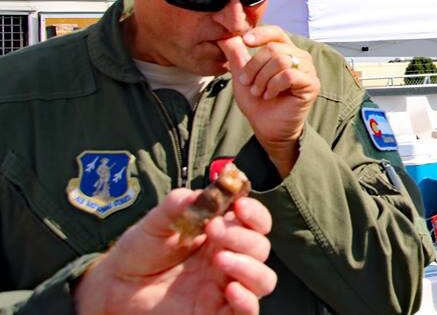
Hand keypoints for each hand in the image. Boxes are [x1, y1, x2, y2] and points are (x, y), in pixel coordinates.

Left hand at [74, 189, 275, 314]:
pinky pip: (247, 312)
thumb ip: (177, 205)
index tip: (238, 205)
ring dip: (249, 266)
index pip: (256, 221)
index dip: (254, 213)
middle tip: (214, 231)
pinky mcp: (217, 313)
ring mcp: (225, 287)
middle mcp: (230, 258)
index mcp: (222, 234)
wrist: (114, 286)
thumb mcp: (156, 223)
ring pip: (263, 280)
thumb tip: (200, 193)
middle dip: (243, 237)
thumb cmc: (139, 252)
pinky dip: (247, 301)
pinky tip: (231, 290)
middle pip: (261, 248)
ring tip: (220, 259)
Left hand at [218, 27, 320, 176]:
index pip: (276, 33)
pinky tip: (270, 96)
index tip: (245, 42)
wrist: (266, 128)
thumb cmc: (257, 103)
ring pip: (282, 60)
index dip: (261, 34)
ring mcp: (308, 71)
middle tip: (248, 83)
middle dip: (255, 67)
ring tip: (259, 92)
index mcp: (285, 52)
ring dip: (263, 79)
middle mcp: (300, 58)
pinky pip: (289, 75)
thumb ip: (236, 55)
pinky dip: (274, 86)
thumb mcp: (242, 76)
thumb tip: (225, 36)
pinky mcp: (312, 84)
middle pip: (274, 48)